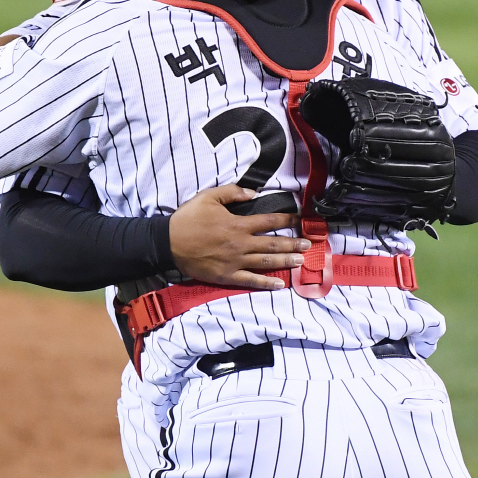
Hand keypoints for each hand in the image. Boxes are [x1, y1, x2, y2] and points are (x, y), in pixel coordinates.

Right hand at [169, 185, 309, 289]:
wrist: (168, 242)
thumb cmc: (188, 218)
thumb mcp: (208, 197)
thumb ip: (232, 193)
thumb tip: (253, 193)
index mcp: (238, 224)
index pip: (269, 221)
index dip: (287, 220)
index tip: (300, 220)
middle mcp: (241, 244)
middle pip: (273, 244)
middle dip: (293, 244)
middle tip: (309, 245)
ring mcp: (235, 262)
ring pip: (266, 262)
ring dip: (286, 261)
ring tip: (301, 262)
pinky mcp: (227, 275)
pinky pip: (251, 280)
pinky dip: (266, 283)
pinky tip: (280, 284)